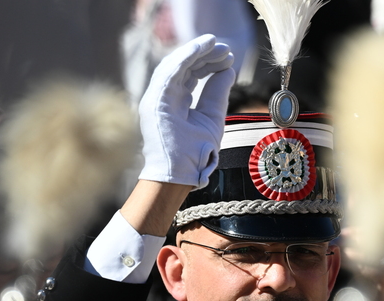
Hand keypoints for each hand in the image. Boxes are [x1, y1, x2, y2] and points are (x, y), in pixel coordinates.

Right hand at [138, 34, 234, 187]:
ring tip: (215, 43)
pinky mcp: (154, 101)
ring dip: (195, 51)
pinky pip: (169, 72)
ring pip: (175, 65)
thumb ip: (217, 94)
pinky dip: (185, 57)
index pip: (190, 74)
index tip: (228, 57)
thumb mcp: (212, 117)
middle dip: (204, 54)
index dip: (208, 63)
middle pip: (183, 67)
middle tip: (226, 49)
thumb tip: (228, 71)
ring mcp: (156, 98)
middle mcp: (163, 97)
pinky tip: (200, 48)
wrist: (181, 174)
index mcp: (175, 101)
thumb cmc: (195, 152)